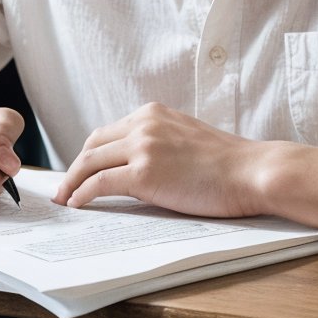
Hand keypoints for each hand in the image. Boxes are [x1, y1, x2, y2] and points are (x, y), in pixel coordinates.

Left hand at [53, 103, 267, 215]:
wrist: (253, 171)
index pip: (108, 132)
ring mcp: (142, 146)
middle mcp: (144, 123)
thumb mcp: (187, 139)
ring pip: (90, 163)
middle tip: (66, 187)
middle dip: (76, 167)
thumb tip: (137, 167)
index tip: (82, 170)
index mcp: (154, 113)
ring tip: (64, 199)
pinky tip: (77, 204)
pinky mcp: (143, 172)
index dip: (91, 154)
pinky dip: (83, 194)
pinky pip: (99, 183)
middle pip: (93, 145)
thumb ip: (160, 144)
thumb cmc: (229, 164)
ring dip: (72, 182)